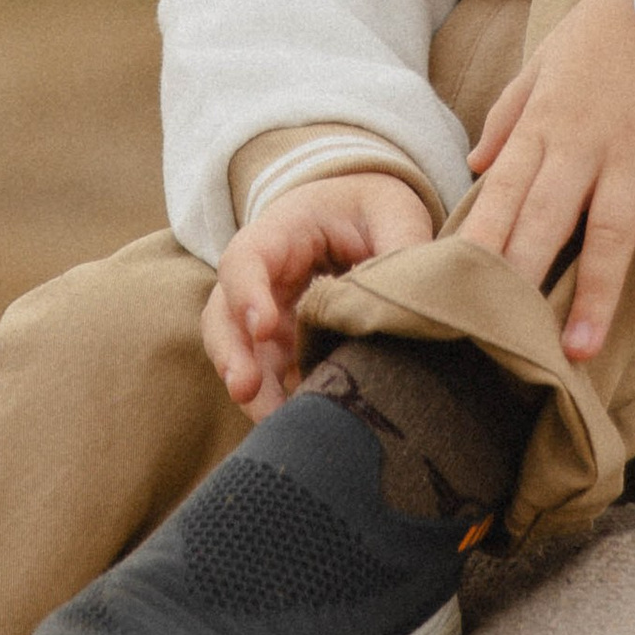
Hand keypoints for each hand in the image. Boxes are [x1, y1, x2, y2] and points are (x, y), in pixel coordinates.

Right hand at [203, 172, 436, 419]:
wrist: (359, 216)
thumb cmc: (370, 209)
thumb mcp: (392, 212)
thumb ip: (400, 245)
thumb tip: (409, 297)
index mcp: (281, 231)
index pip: (247, 258)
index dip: (247, 291)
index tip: (263, 326)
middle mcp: (260, 277)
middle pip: (225, 314)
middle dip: (233, 353)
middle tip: (246, 389)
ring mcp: (265, 314)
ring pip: (238, 353)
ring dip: (251, 389)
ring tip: (274, 424)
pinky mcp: (279, 346)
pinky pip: (268, 376)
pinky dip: (276, 401)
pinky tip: (298, 426)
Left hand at [460, 0, 634, 365]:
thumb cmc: (604, 32)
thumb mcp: (543, 65)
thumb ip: (508, 117)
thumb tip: (474, 164)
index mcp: (543, 126)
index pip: (502, 194)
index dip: (477, 243)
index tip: (451, 290)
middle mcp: (583, 144)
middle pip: (544, 221)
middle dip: (520, 282)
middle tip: (499, 340)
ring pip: (609, 231)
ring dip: (593, 292)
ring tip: (575, 348)